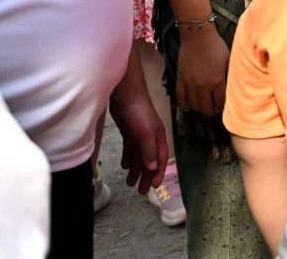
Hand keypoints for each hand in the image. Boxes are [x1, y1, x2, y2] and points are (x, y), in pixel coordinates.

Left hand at [109, 53, 168, 192]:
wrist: (125, 96)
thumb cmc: (139, 113)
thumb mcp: (146, 132)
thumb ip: (149, 150)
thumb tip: (152, 168)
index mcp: (158, 138)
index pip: (160, 159)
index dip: (158, 172)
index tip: (154, 187)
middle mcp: (150, 138)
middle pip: (150, 160)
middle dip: (146, 175)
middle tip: (141, 191)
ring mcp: (139, 135)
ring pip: (139, 156)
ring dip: (136, 169)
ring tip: (130, 183)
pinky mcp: (129, 132)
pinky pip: (130, 149)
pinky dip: (129, 158)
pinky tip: (125, 166)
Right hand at [176, 24, 229, 115]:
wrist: (197, 36)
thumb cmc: (216, 46)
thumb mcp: (229, 60)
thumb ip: (231, 75)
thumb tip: (235, 88)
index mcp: (217, 81)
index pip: (221, 103)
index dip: (223, 108)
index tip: (225, 107)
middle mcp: (203, 86)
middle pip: (207, 108)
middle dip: (212, 111)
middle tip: (214, 108)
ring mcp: (190, 84)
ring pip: (194, 105)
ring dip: (199, 108)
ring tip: (203, 106)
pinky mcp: (180, 80)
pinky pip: (180, 98)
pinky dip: (184, 105)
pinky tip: (188, 107)